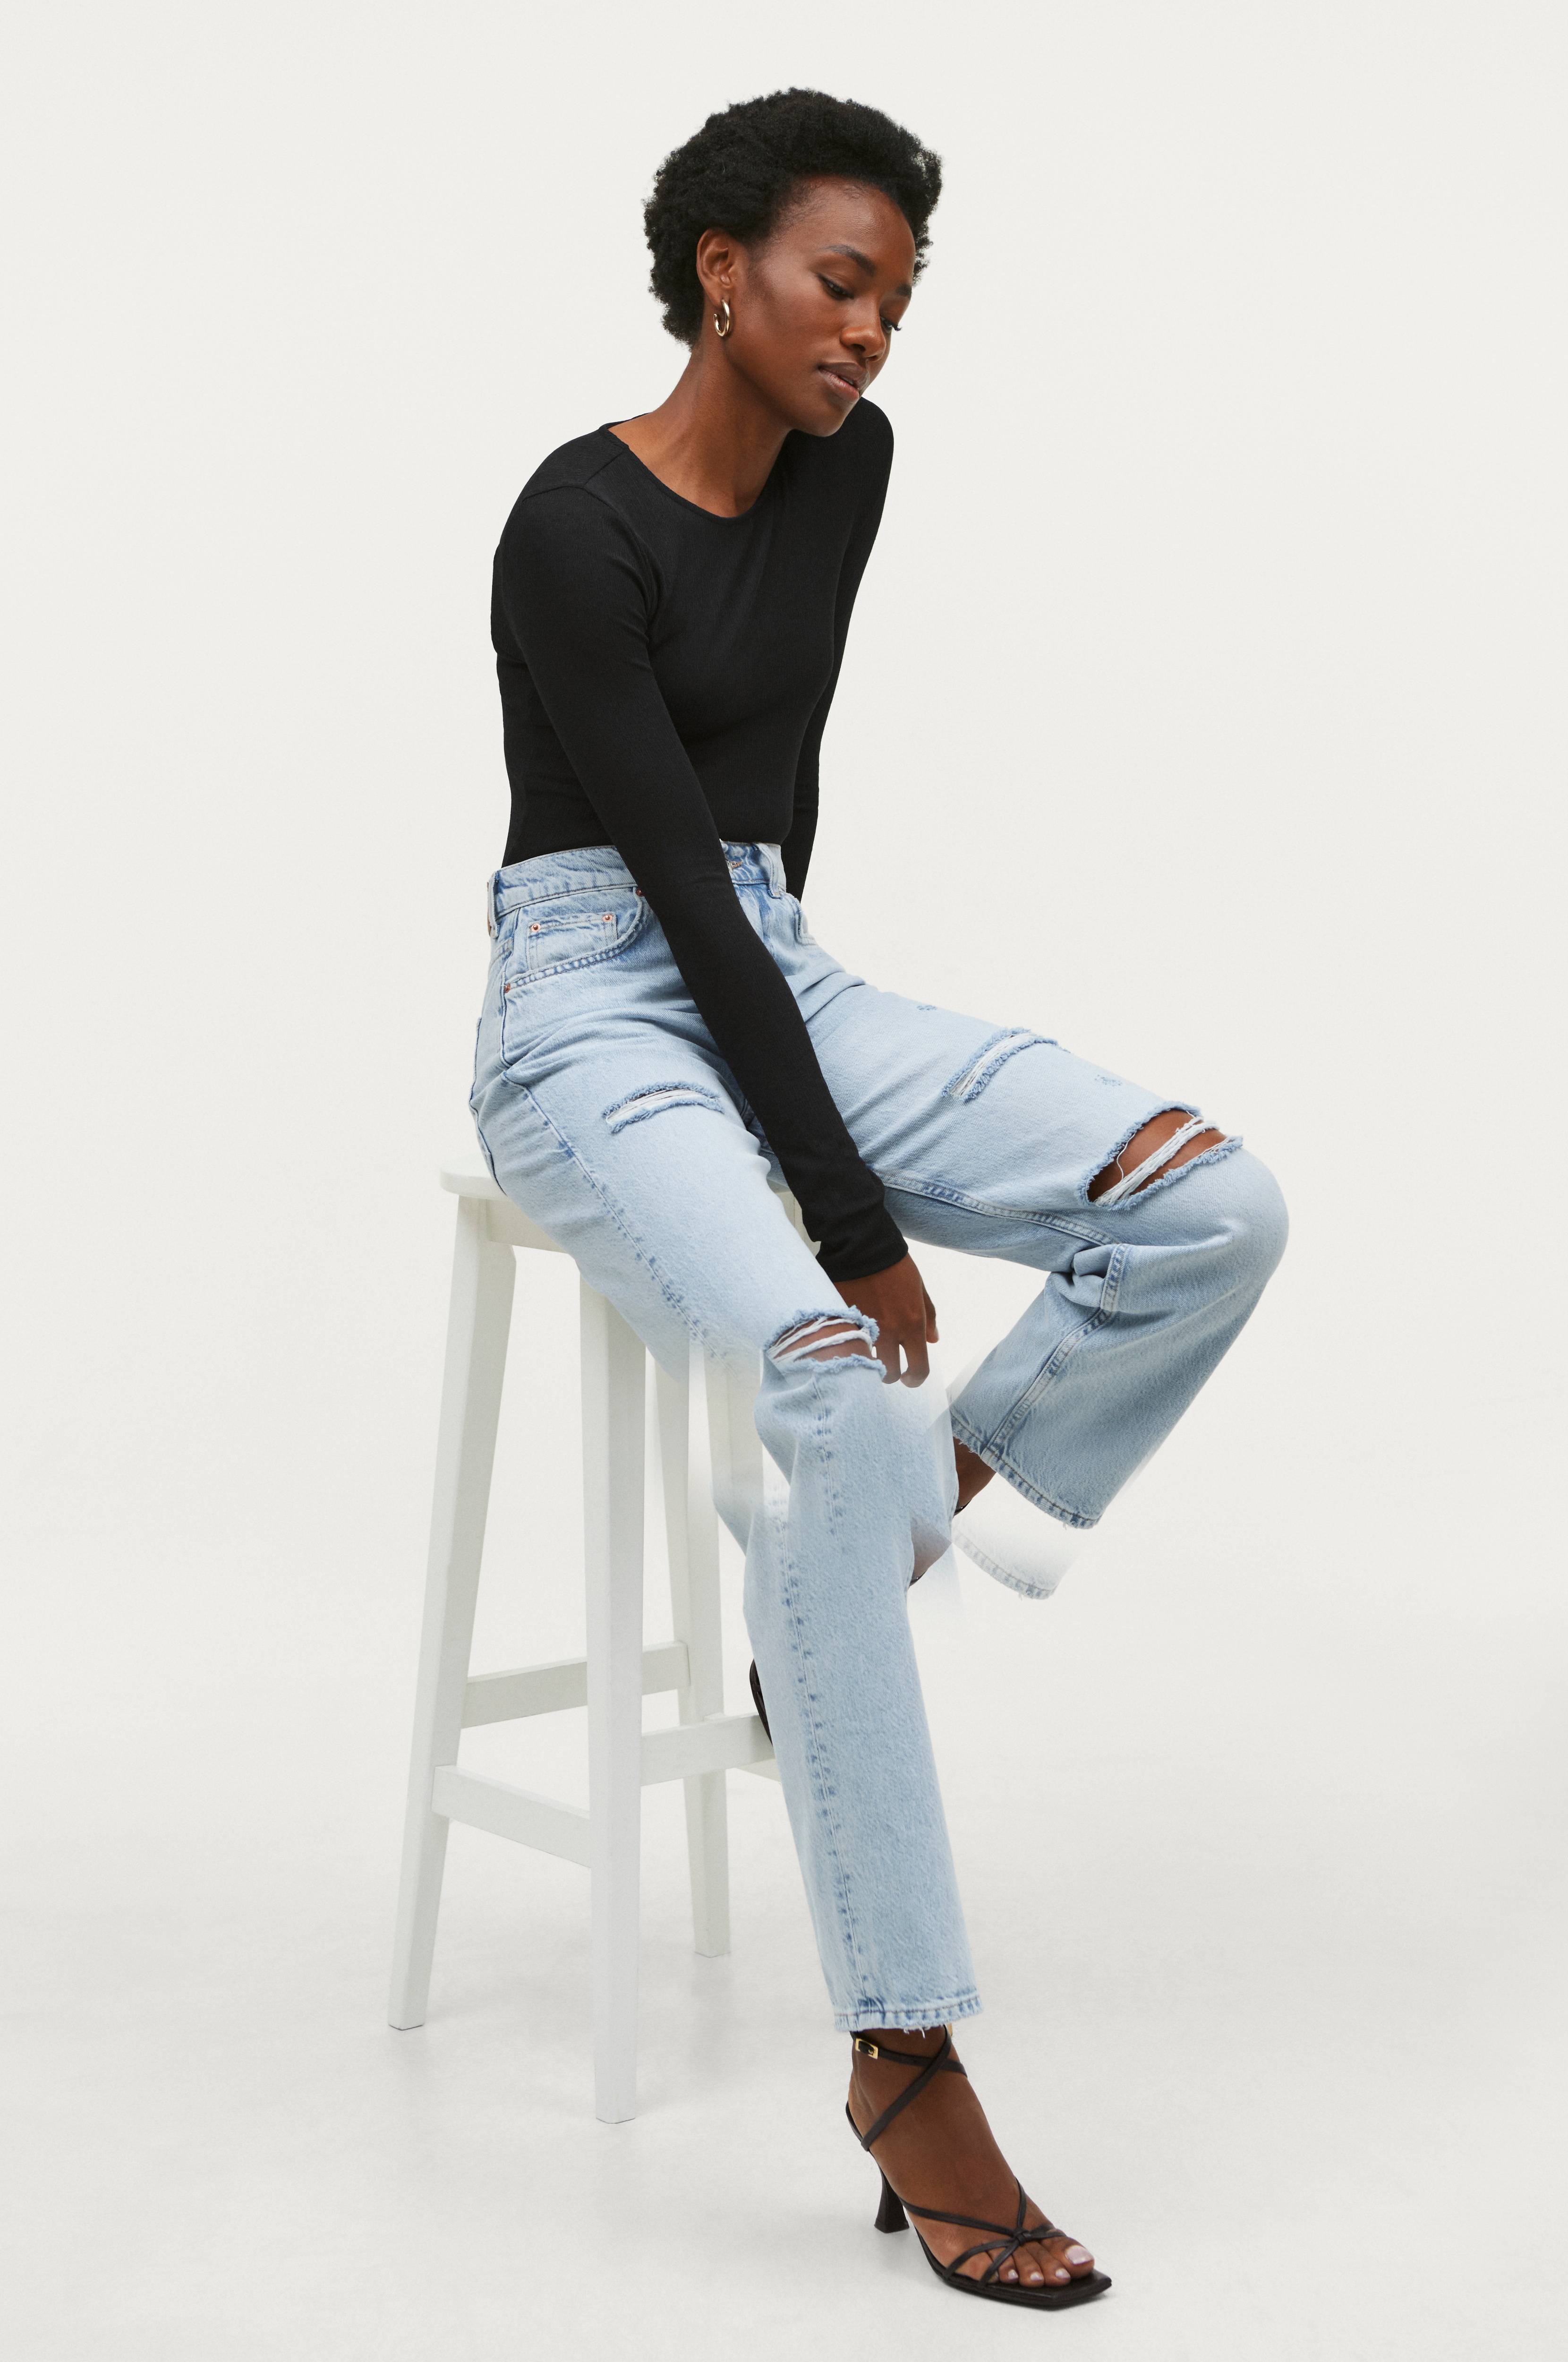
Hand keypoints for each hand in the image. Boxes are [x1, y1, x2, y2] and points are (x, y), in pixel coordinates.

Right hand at [836, 1254, 938, 1385]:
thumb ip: (929, 1317)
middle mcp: (889, 1333)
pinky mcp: (843, 1322)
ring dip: (869, 1363)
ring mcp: (864, 1329)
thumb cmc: (896, 1265)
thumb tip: (933, 1340)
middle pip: (890, 1374)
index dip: (916, 1379)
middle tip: (888, 1364)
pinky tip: (851, 1338)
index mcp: (912, 1326)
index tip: (911, 1377)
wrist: (864, 1246)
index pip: (918, 1369)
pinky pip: (847, 1345)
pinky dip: (850, 1345)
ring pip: (866, 1364)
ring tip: (868, 1352)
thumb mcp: (920, 1289)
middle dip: (890, 1373)